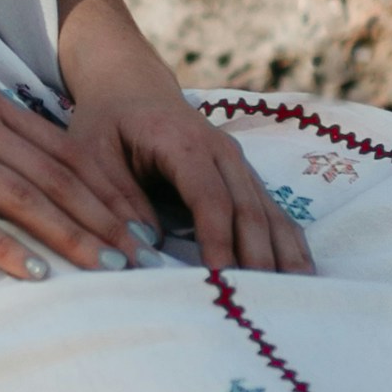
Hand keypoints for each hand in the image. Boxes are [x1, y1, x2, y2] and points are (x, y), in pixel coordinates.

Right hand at [0, 42, 154, 283]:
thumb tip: (30, 154)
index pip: (65, 151)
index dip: (108, 189)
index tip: (139, 221)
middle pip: (56, 176)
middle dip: (106, 218)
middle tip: (142, 255)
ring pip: (23, 197)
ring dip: (71, 235)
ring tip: (107, 267)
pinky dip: (5, 246)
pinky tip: (34, 272)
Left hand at [58, 1, 312, 274]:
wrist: (131, 87)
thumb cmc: (106, 123)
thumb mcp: (91, 154)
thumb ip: (115, 198)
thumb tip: (144, 249)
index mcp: (184, 143)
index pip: (210, 199)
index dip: (218, 242)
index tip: (218, 281)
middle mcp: (222, 151)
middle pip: (248, 210)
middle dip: (256, 260)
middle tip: (258, 305)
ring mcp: (238, 164)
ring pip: (269, 213)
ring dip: (282, 256)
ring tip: (294, 298)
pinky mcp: (244, 177)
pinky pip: (272, 213)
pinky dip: (286, 244)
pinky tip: (299, 275)